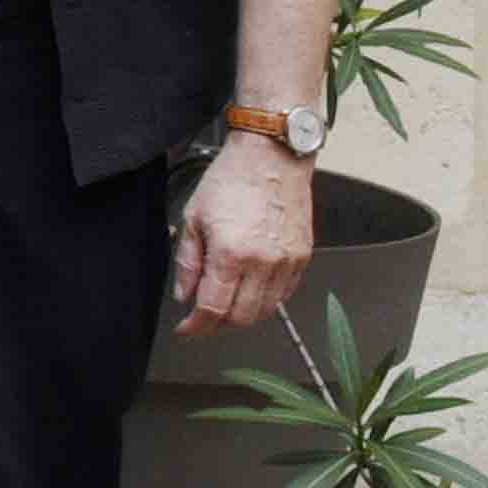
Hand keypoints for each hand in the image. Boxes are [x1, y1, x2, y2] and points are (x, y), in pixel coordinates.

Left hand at [174, 133, 316, 337]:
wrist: (271, 158)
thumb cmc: (231, 180)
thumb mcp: (193, 218)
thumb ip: (187, 263)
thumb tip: (183, 296)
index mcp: (231, 253)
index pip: (213, 308)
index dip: (196, 326)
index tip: (186, 329)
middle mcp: (264, 261)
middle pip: (242, 317)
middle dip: (218, 325)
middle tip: (202, 320)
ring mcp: (287, 261)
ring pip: (267, 310)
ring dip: (243, 316)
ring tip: (224, 306)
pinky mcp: (303, 256)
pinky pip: (285, 293)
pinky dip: (266, 301)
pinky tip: (249, 291)